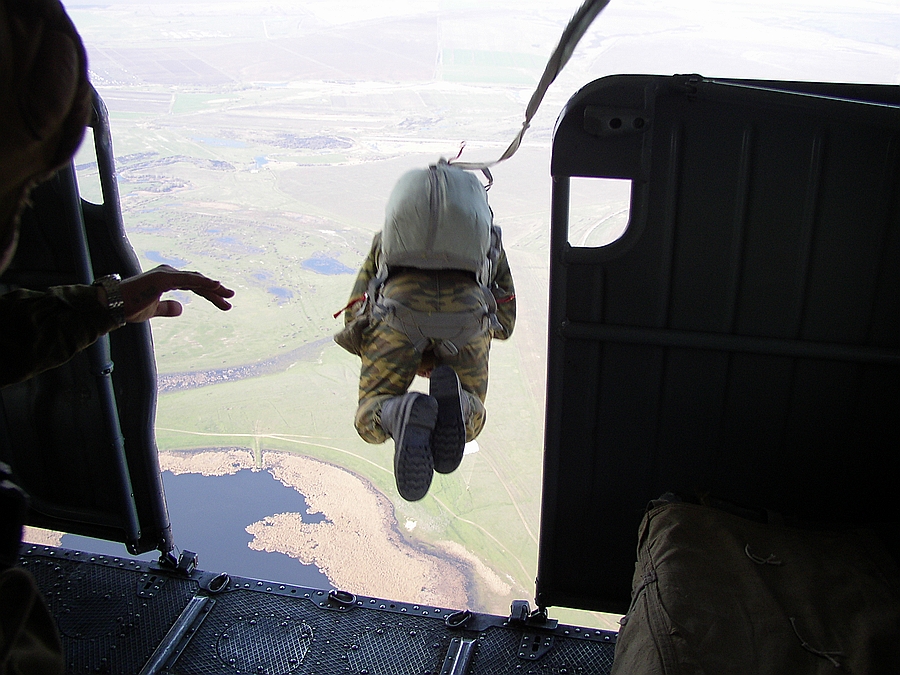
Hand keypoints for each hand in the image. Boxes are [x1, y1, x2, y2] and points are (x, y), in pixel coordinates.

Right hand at [118, 265, 233, 323]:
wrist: (111, 306)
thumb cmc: (128, 307)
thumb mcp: (154, 310)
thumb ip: (167, 308)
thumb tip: (181, 309)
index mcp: (167, 280)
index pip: (194, 286)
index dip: (209, 294)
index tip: (224, 304)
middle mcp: (168, 274)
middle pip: (198, 282)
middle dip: (215, 291)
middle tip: (230, 299)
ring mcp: (166, 274)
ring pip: (196, 280)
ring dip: (213, 287)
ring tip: (228, 295)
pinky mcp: (163, 278)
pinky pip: (187, 279)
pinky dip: (202, 282)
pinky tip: (216, 285)